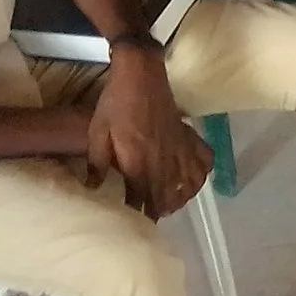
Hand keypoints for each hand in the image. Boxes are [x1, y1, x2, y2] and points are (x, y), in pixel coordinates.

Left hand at [86, 47, 212, 218]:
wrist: (141, 74)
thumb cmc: (115, 104)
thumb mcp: (96, 134)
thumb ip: (96, 165)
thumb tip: (92, 189)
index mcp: (138, 165)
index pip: (140, 201)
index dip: (136, 214)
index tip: (131, 221)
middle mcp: (163, 163)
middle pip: (166, 199)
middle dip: (158, 211)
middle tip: (148, 214)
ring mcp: (179, 150)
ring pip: (187, 186)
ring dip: (179, 198)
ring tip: (169, 202)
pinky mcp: (188, 137)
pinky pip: (203, 162)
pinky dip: (200, 175)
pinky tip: (190, 178)